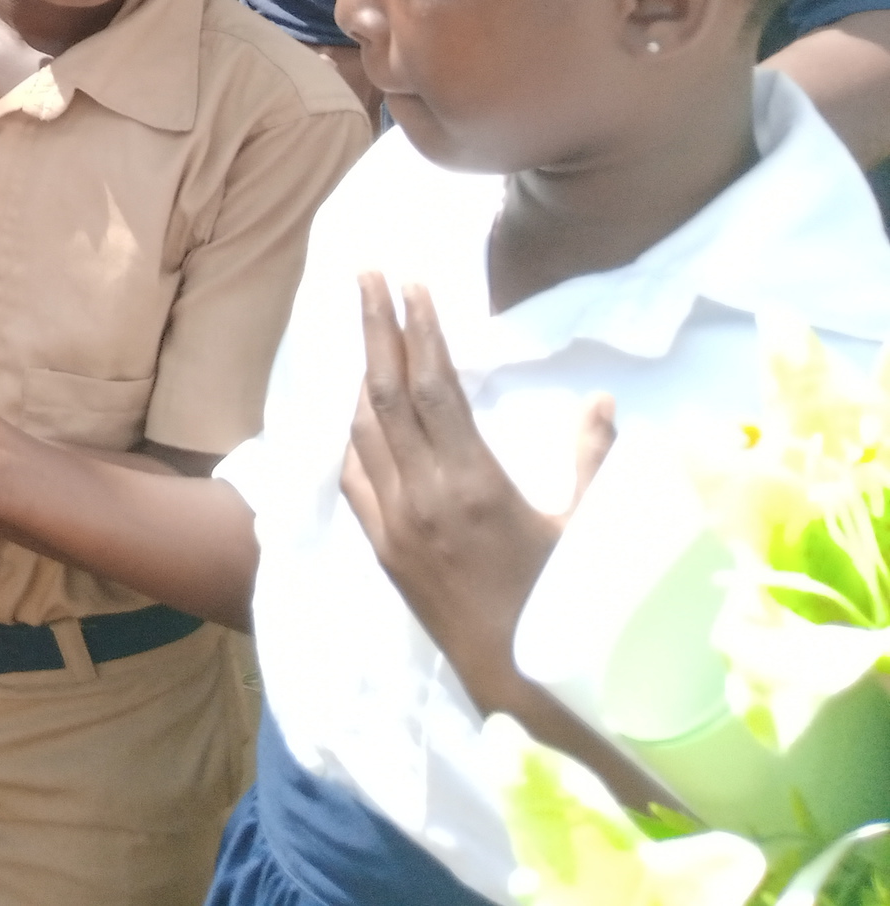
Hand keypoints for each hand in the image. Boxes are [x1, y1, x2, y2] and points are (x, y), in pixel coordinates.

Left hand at [338, 274, 615, 712]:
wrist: (517, 678)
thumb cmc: (563, 602)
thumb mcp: (586, 528)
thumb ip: (592, 459)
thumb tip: (602, 398)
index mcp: (474, 482)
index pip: (435, 386)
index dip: (422, 331)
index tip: (412, 285)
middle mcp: (423, 494)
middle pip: (385, 392)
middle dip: (375, 327)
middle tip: (365, 275)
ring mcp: (394, 521)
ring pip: (362, 430)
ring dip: (361, 374)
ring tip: (366, 329)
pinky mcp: (380, 547)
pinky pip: (354, 477)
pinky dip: (352, 437)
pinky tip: (356, 415)